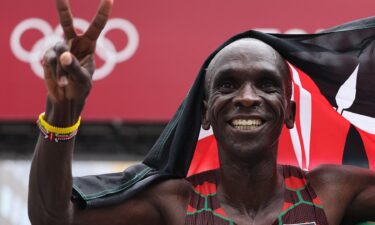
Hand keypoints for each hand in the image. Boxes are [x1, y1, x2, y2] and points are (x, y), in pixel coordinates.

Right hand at [43, 0, 112, 125]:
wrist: (66, 99)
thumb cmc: (81, 88)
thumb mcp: (82, 80)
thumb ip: (74, 67)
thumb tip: (63, 55)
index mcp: (88, 46)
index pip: (96, 27)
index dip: (102, 13)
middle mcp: (73, 43)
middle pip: (66, 23)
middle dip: (62, 8)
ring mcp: (59, 48)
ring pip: (57, 52)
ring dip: (61, 69)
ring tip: (65, 82)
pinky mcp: (48, 56)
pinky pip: (50, 60)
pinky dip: (55, 72)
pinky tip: (59, 81)